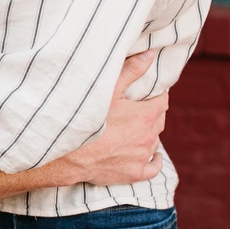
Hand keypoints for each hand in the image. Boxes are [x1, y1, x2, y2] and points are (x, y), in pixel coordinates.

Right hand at [48, 51, 167, 186]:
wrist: (67, 155)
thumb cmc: (86, 119)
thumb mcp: (107, 89)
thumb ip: (131, 71)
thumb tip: (150, 55)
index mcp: (145, 115)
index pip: (162, 101)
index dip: (157, 94)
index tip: (149, 92)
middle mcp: (148, 137)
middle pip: (159, 121)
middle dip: (152, 112)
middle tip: (139, 107)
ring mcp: (141, 156)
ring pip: (155, 141)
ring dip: (149, 133)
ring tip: (137, 127)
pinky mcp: (134, 172)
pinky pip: (153, 167)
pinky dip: (154, 160)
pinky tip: (153, 155)